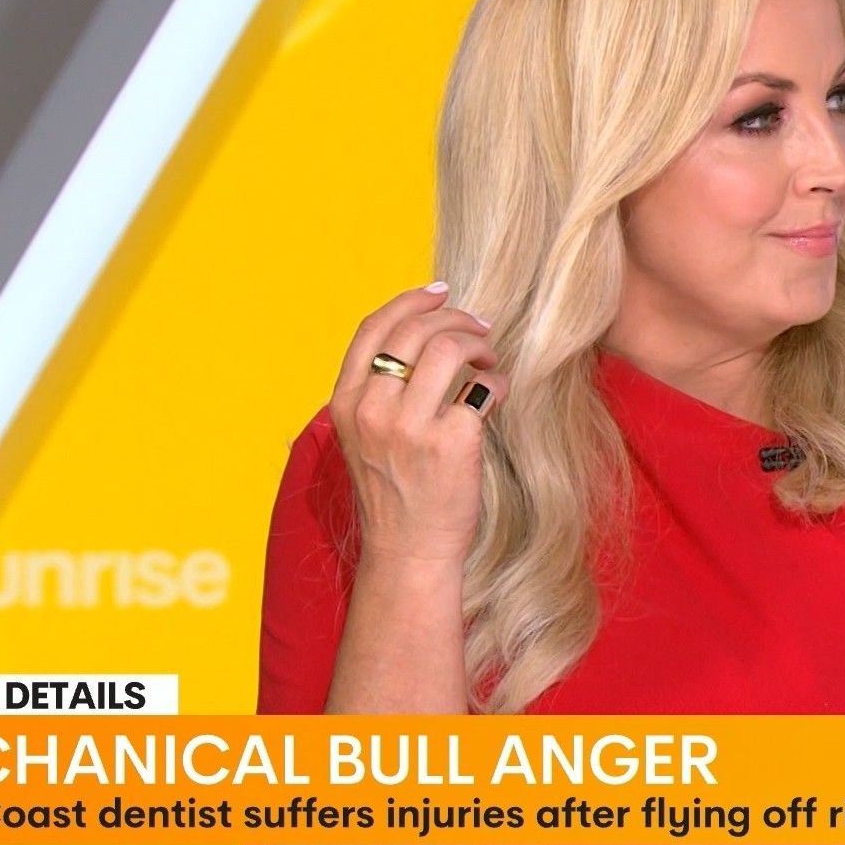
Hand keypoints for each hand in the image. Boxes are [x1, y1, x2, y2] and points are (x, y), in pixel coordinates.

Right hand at [328, 282, 505, 567]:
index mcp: (345, 404)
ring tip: (488, 360)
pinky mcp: (450, 442)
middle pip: (414, 331)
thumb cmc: (394, 492)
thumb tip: (422, 335)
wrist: (409, 552)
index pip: (372, 330)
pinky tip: (498, 395)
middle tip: (479, 329)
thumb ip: (380, 391)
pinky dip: (499, 383)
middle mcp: (371, 410)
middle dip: (454, 318)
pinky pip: (484, 388)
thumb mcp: (365, 437)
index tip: (440, 292)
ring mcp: (409, 427)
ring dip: (478, 344)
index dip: (408, 301)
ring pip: (448, 349)